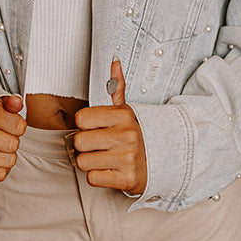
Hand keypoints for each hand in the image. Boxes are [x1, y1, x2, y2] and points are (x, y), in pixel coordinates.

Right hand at [0, 95, 25, 181]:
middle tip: (3, 136)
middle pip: (13, 145)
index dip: (20, 126)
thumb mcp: (0, 105)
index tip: (11, 124)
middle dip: (13, 141)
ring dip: (8, 155)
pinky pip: (0, 175)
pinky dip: (1, 168)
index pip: (19, 126)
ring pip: (8, 161)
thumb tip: (16, 102)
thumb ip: (11, 103)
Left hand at [73, 58, 146, 194]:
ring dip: (90, 163)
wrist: (162, 161)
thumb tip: (115, 62)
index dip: (84, 125)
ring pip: (83, 161)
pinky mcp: (127, 178)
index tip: (95, 128)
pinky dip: (97, 176)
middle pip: (79, 142)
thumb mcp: (127, 111)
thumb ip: (117, 88)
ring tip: (104, 158)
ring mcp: (127, 157)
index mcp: (122, 115)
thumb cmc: (136, 135)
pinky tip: (109, 170)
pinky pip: (93, 178)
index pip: (81, 118)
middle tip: (98, 146)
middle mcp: (125, 135)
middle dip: (84, 146)